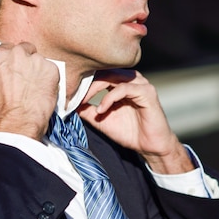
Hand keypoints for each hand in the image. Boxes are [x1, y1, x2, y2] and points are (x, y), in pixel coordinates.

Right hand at [0, 42, 58, 139]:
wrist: (18, 121)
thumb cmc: (4, 110)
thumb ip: (5, 72)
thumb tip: (11, 74)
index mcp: (1, 55)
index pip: (10, 47)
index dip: (16, 58)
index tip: (18, 66)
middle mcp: (18, 53)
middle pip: (27, 48)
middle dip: (29, 60)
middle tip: (30, 76)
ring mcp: (37, 60)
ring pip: (42, 60)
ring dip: (41, 70)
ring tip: (38, 87)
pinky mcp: (52, 68)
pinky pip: (54, 70)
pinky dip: (52, 78)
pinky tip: (46, 91)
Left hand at [77, 69, 193, 173]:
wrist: (150, 146)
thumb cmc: (129, 132)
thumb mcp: (101, 120)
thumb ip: (87, 110)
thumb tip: (69, 104)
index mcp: (122, 82)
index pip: (100, 73)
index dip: (84, 81)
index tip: (69, 93)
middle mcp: (132, 79)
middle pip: (104, 71)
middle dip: (87, 84)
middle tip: (74, 97)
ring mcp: (140, 84)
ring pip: (113, 76)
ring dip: (95, 88)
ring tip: (84, 101)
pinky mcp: (147, 92)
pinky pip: (124, 88)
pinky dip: (109, 97)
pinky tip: (101, 109)